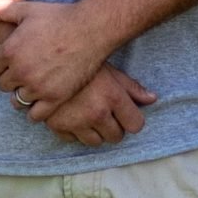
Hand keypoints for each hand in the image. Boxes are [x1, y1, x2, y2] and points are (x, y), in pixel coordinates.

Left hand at [0, 0, 114, 107]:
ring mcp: (38, 87)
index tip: (9, 62)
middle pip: (3, 86)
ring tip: (34, 85)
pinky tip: (43, 100)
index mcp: (9, 51)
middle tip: (25, 71)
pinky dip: (36, 110)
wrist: (91, 29)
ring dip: (23, 94)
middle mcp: (20, 71)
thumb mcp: (25, 9)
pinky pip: (35, 115)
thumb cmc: (58, 16)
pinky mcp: (55, 98)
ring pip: (17, 101)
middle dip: (11, 79)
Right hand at [32, 64, 157, 146]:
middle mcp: (96, 112)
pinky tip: (73, 116)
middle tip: (106, 113)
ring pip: (95, 142)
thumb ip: (131, 87)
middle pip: (116, 136)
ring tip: (90, 115)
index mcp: (113, 97)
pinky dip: (75, 132)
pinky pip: (73, 140)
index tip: (127, 114)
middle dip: (114, 127)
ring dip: (96, 132)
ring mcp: (76, 122)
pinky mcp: (57, 126)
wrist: (45, 56)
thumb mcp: (110, 70)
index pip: (135, 125)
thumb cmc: (82, 59)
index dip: (132, 119)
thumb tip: (152, 99)